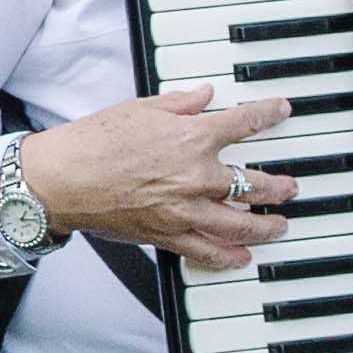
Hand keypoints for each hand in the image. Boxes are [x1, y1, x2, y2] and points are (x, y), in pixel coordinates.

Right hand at [16, 83, 296, 271]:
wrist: (62, 179)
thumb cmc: (93, 142)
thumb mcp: (140, 109)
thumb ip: (179, 104)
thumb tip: (204, 96)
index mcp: (191, 137)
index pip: (244, 122)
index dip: (269, 114)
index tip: (282, 111)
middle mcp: (196, 176)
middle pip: (254, 183)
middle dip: (279, 186)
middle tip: (290, 186)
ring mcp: (185, 210)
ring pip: (241, 224)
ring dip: (267, 225)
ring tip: (279, 224)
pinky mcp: (167, 235)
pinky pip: (207, 251)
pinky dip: (229, 256)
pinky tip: (242, 256)